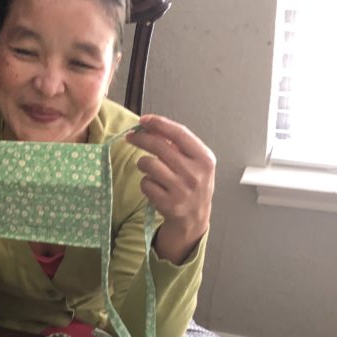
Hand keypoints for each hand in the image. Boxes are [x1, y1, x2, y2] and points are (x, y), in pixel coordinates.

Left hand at [127, 114, 215, 264]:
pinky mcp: (168, 203)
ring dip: (143, 163)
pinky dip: (146, 182)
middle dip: (141, 138)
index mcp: (205, 158)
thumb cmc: (193, 184)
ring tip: (149, 168)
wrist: (195, 217)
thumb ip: (178, 145)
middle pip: (159, 146)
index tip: (144, 120)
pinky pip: (145, 183)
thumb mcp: (196, 162)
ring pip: (148, 164)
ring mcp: (181, 190)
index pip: (179, 133)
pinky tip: (154, 186)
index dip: (159, 123)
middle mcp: (195, 174)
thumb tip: (151, 126)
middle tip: (131, 137)